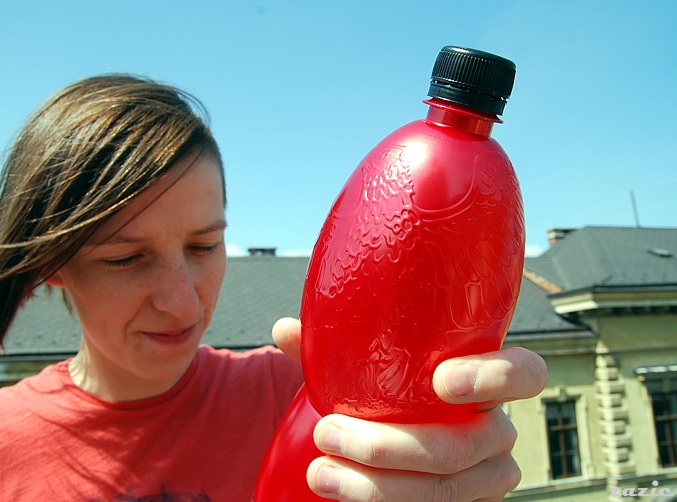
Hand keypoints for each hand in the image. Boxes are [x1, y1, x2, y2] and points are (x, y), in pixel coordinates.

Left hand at [272, 317, 546, 500]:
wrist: (392, 450)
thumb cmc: (388, 395)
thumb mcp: (367, 369)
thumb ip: (335, 346)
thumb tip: (285, 328)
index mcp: (484, 384)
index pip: (527, 374)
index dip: (496, 377)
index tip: (440, 378)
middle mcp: (495, 433)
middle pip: (467, 446)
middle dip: (393, 446)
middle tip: (330, 432)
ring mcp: (485, 480)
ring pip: (447, 492)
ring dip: (378, 487)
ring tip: (321, 473)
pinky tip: (342, 496)